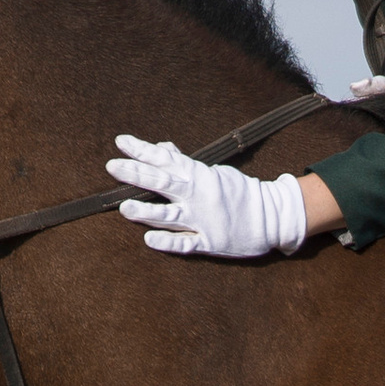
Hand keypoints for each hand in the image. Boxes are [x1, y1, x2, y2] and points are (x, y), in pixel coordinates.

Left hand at [107, 136, 309, 259]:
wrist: (271, 216)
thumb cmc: (240, 192)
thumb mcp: (214, 172)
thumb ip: (185, 164)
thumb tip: (162, 148)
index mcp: (200, 176)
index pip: (166, 160)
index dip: (142, 151)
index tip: (121, 142)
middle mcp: (199, 196)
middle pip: (163, 184)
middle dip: (137, 174)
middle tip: (112, 167)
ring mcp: (203, 220)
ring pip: (170, 215)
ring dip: (146, 212)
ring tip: (124, 208)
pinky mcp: (210, 242)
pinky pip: (186, 243)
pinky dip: (168, 242)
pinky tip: (150, 240)